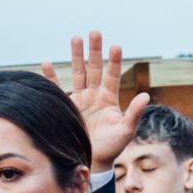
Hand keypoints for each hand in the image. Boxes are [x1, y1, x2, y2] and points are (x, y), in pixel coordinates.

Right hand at [42, 32, 150, 171]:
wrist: (92, 161)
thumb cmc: (112, 147)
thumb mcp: (126, 130)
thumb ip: (134, 113)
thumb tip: (146, 95)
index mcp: (109, 99)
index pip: (113, 75)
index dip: (114, 61)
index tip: (116, 46)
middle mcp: (94, 95)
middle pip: (94, 68)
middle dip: (94, 51)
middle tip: (95, 32)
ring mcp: (80, 99)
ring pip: (77, 73)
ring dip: (76, 56)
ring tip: (75, 38)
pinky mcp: (66, 107)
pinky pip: (57, 88)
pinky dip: (51, 76)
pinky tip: (46, 63)